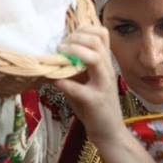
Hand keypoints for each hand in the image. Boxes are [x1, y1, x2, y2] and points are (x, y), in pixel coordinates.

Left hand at [54, 26, 125, 144]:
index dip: (84, 29)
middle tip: (61, 46)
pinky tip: (54, 82)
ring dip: (74, 52)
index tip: (68, 37)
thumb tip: (52, 55)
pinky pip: (78, 88)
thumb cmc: (94, 106)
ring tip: (61, 55)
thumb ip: (74, 68)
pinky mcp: (95, 101)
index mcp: (105, 63)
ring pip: (94, 58)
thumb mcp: (85, 82)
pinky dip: (63, 82)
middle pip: (97, 41)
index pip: (102, 34)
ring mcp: (103, 85)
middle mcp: (106, 70)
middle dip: (75, 38)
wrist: (109, 133)